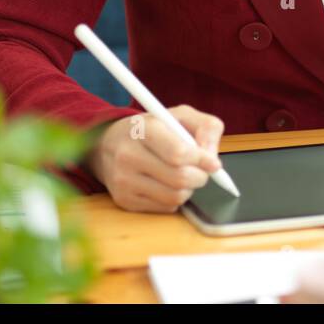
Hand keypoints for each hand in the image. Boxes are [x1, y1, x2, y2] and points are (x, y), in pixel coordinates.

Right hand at [87, 104, 224, 212]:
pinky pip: (165, 207)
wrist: (109, 144)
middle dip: (200, 176)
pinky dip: (175, 198)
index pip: (178, 154)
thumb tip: (212, 158)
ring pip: (175, 196)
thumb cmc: (153, 129)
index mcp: (144, 129)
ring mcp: (123, 180)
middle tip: (202, 170)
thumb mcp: (180, 115)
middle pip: (180, 178)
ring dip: (189, 189)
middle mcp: (128, 155)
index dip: (202, 160)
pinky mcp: (124, 200)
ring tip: (184, 175)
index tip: (213, 163)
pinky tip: (168, 184)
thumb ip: (206, 127)